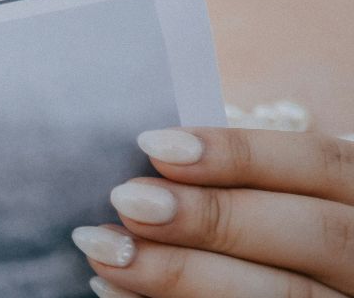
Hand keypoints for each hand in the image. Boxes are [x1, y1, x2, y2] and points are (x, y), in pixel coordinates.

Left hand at [72, 126, 353, 296]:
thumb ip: (234, 179)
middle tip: (126, 200)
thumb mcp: (274, 192)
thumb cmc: (265, 225)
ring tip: (105, 249)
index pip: (321, 165)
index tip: (152, 145)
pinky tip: (112, 290)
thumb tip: (148, 157)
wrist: (289, 281)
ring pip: (287, 297)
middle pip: (313, 233)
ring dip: (182, 273)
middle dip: (213, 216)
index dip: (240, 153)